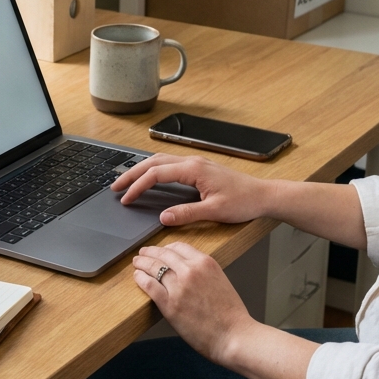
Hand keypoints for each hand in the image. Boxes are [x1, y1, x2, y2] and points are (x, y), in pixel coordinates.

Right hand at [112, 154, 269, 226]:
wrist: (264, 195)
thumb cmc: (244, 202)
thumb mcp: (214, 212)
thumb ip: (186, 213)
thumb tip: (162, 217)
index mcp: (193, 169)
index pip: (156, 174)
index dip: (138, 186)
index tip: (125, 199)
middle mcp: (192, 162)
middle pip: (153, 162)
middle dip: (132, 174)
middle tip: (115, 186)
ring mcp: (196, 163)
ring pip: (160, 160)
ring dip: (141, 169)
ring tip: (126, 181)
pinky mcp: (199, 168)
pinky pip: (169, 164)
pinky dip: (154, 169)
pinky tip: (149, 177)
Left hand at [133, 242, 255, 365]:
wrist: (234, 335)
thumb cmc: (230, 315)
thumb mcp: (220, 281)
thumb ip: (203, 273)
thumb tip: (186, 271)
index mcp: (205, 263)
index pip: (179, 246)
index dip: (166, 247)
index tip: (160, 250)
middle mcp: (190, 270)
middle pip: (163, 254)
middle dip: (150, 252)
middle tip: (143, 253)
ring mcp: (178, 286)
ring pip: (153, 267)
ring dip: (142, 263)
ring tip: (137, 263)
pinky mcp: (169, 304)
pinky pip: (149, 284)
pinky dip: (140, 278)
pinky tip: (137, 277)